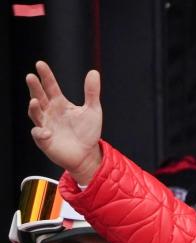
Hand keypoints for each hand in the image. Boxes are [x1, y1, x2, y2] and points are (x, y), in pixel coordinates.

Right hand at [26, 60, 103, 183]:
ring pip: (35, 114)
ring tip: (34, 100)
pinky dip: (41, 133)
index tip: (40, 64)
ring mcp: (46, 125)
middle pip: (39, 97)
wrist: (88, 154)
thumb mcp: (93, 110)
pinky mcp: (45, 140)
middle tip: (31, 76)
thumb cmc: (88, 132)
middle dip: (34, 87)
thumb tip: (94, 72)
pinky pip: (39, 135)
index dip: (45, 76)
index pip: (50, 86)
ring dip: (33, 108)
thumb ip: (91, 92)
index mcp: (59, 103)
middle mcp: (49, 112)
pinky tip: (47, 132)